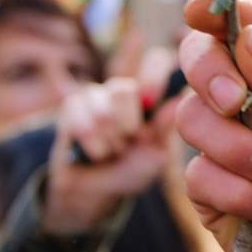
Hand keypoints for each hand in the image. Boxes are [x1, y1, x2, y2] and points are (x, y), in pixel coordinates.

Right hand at [43, 77, 173, 233]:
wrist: (100, 191)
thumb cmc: (134, 168)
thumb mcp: (157, 152)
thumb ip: (164, 127)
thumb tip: (178, 99)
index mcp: (152, 93)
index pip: (155, 60)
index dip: (153, 75)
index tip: (149, 100)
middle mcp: (125, 87)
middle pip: (124, 89)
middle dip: (127, 126)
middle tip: (129, 142)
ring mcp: (96, 94)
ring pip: (103, 113)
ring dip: (111, 142)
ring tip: (114, 150)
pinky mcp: (73, 106)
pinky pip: (83, 126)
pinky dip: (95, 148)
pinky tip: (96, 152)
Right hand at [178, 0, 251, 251]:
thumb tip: (243, 35)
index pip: (248, 27)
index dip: (219, 11)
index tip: (202, 10)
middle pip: (202, 60)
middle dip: (210, 74)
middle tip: (233, 100)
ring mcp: (231, 145)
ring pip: (190, 117)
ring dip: (232, 147)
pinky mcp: (213, 192)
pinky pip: (196, 174)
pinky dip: (235, 191)